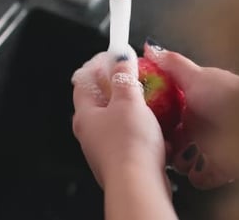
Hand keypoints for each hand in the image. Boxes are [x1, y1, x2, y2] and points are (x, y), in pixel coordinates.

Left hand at [71, 47, 165, 187]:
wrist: (139, 183)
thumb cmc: (129, 144)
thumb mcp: (128, 101)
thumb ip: (124, 76)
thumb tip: (120, 57)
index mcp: (85, 115)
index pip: (83, 81)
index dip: (97, 64)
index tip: (113, 54)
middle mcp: (90, 132)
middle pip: (100, 99)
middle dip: (117, 84)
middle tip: (133, 72)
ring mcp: (104, 147)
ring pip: (117, 117)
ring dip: (132, 105)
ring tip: (148, 97)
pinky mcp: (121, 159)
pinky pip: (129, 135)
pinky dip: (140, 125)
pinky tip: (155, 123)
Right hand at [144, 40, 238, 188]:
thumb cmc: (232, 96)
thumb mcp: (196, 76)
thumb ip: (172, 64)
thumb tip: (150, 47)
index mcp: (197, 102)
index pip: (170, 112)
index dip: (156, 119)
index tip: (145, 124)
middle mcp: (204, 123)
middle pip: (176, 139)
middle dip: (167, 145)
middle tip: (161, 148)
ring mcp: (214, 146)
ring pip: (188, 160)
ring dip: (182, 163)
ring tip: (181, 162)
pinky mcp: (224, 166)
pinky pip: (206, 177)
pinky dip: (201, 176)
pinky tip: (198, 171)